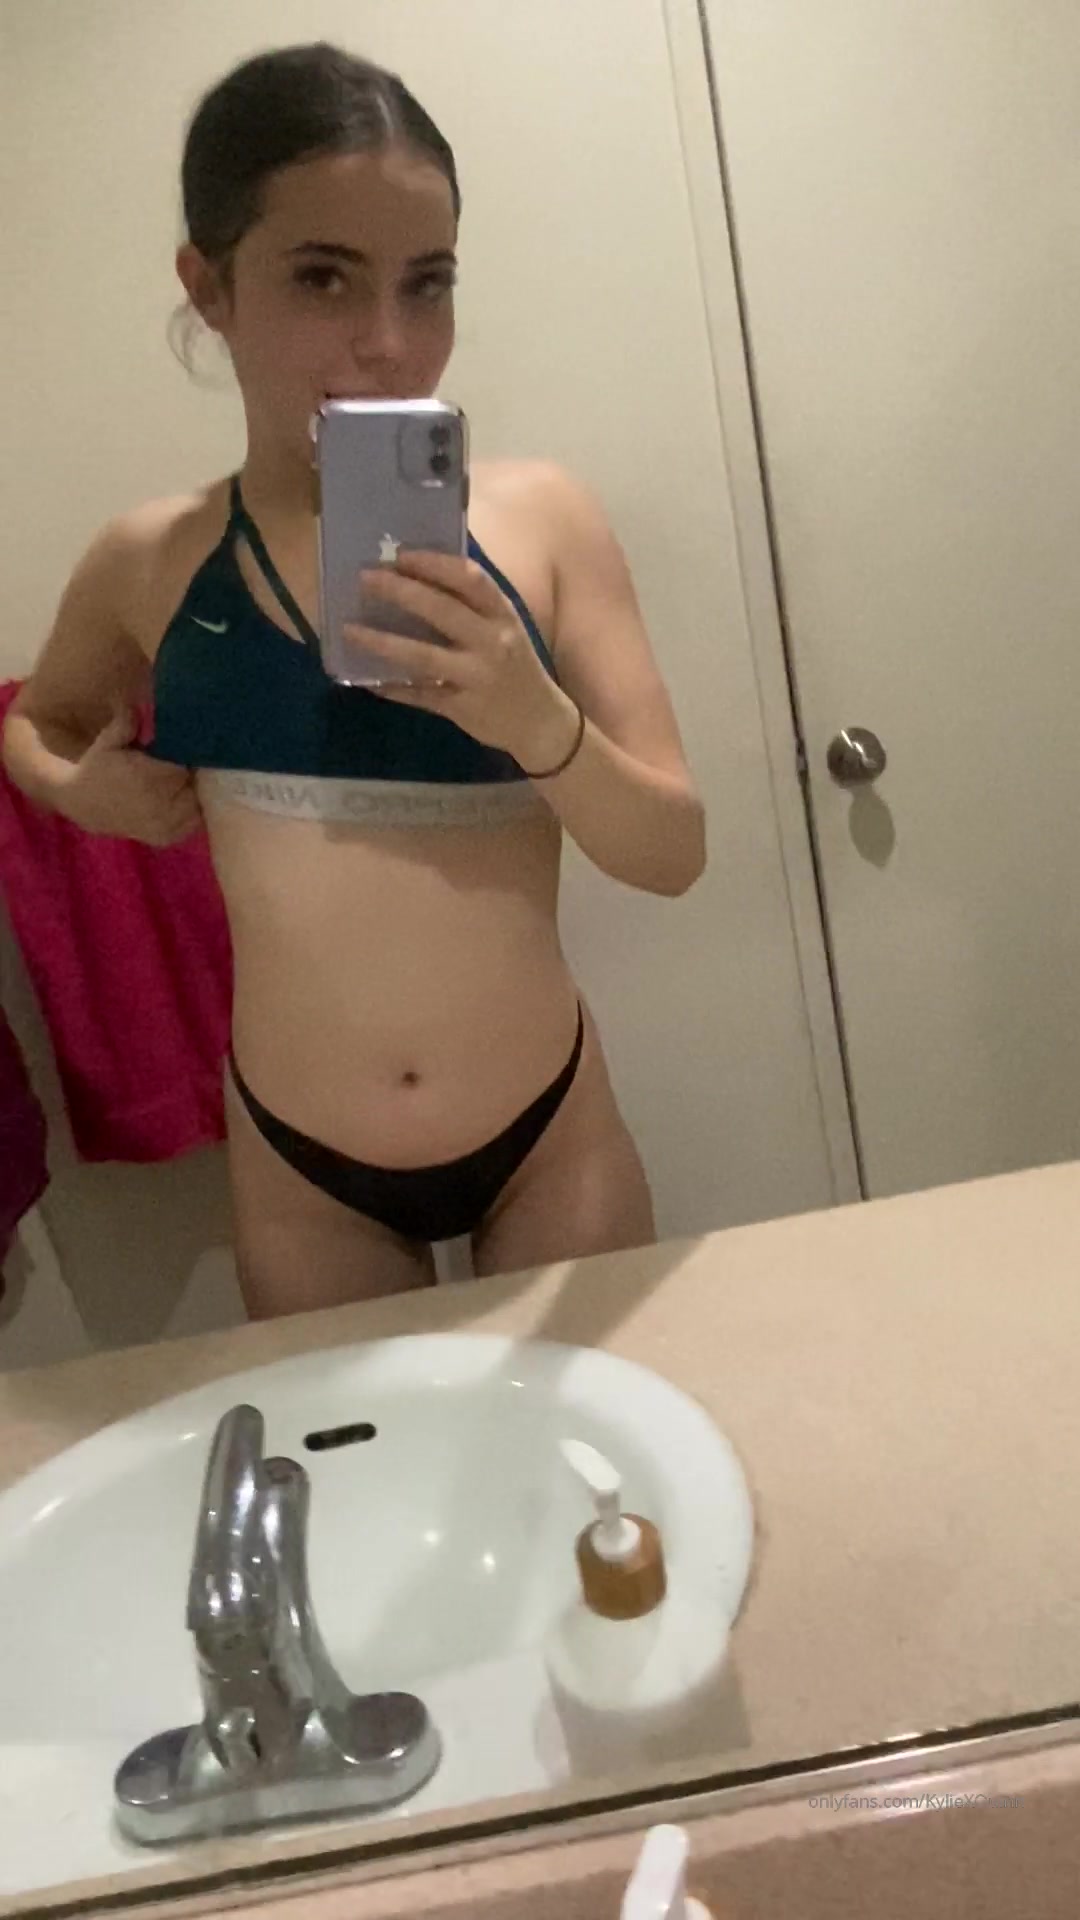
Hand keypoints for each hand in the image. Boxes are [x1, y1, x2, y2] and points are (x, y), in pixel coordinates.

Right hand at [59, 707, 202, 845]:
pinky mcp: (166, 838)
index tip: (189, 748)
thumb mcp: (108, 742)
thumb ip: (125, 723)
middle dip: (195, 775)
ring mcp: (165, 825)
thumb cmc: (97, 768)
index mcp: (150, 778)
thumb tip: (134, 704)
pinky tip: (185, 800)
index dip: (191, 755)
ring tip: (188, 782)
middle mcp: (161, 805)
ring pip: (198, 805)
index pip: (188, 765)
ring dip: (195, 794)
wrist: (81, 803)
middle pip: (197, 786)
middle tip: (190, 764)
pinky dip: (193, 813)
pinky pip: (192, 825)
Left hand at [349, 551, 581, 769]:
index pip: (470, 579)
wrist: (541, 721)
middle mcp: (493, 643)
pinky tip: (368, 680)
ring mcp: (478, 678)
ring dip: (383, 642)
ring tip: (351, 630)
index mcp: (503, 616)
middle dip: (401, 591)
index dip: (434, 563)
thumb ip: (471, 606)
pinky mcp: (464, 709)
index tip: (401, 554)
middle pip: (443, 611)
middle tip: (366, 578)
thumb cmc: (515, 666)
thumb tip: (417, 576)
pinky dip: (393, 687)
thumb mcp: (504, 628)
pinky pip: (421, 696)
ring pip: (424, 656)